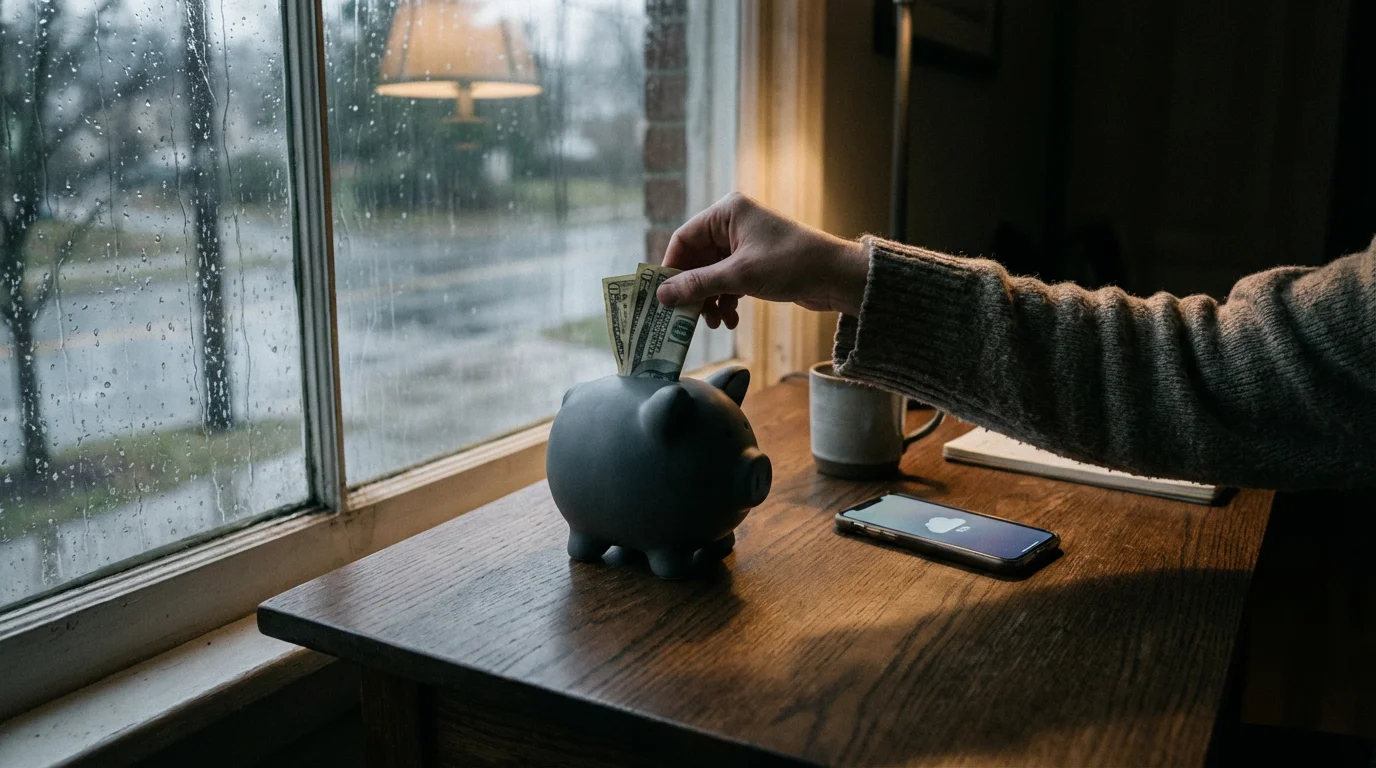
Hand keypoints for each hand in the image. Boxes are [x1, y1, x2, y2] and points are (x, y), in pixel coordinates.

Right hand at [656, 193, 869, 328]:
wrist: (838, 277)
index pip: (684, 238)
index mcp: (727, 212)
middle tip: (686, 317)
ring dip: (710, 300)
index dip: (671, 268)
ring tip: (714, 323)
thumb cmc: (791, 264)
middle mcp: (733, 224)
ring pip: (712, 274)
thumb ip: (698, 284)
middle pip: (696, 259)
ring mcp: (744, 244)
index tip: (662, 297)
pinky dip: (726, 301)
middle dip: (693, 290)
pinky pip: (728, 282)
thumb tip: (662, 295)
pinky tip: (731, 320)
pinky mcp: (755, 263)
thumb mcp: (740, 276)